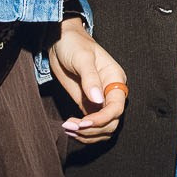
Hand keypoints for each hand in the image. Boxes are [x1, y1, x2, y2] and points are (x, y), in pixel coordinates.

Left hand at [47, 18, 127, 143]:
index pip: (116, 107)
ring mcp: (99, 101)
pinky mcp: (87, 105)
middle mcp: (110, 92)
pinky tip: (69, 128)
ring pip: (103, 129)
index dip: (102, 119)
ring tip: (68, 128)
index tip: (83, 122)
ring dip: (87, 134)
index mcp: (115, 78)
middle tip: (72, 126)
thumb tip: (98, 100)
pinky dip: (82, 133)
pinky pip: (91, 127)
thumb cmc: (74, 44)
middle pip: (112, 122)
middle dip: (93, 129)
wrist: (60, 41)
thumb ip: (90, 78)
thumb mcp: (82, 58)